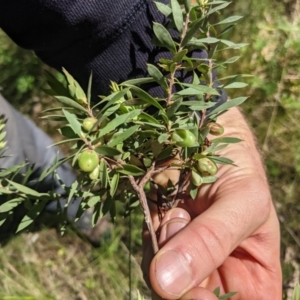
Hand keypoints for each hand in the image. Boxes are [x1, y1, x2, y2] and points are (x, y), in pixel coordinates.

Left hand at [142, 107, 281, 298]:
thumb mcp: (242, 200)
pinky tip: (168, 209)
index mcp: (253, 272)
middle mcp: (218, 270)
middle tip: (184, 233)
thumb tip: (167, 284)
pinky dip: (153, 235)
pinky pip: (150, 255)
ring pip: (165, 284)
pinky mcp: (162, 237)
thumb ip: (211, 240)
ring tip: (180, 211)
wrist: (206, 132)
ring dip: (166, 249)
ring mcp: (186, 256)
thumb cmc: (238, 164)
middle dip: (182, 282)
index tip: (200, 293)